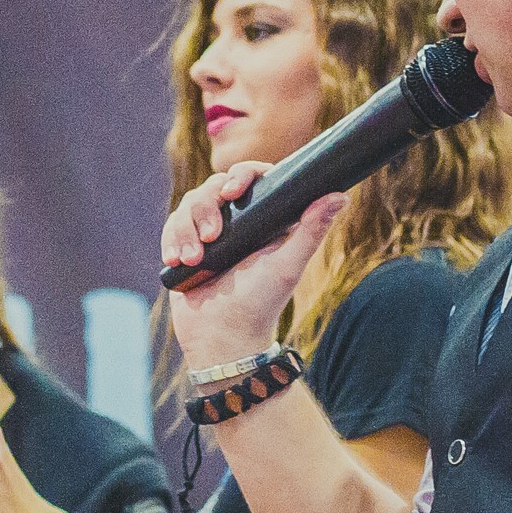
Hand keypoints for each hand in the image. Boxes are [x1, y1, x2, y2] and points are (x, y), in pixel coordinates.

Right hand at [160, 166, 344, 366]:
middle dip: (205, 210)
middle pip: (212, 187)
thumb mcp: (287, 267)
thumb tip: (341, 195)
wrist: (222, 338)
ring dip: (185, 230)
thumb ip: (311, 232)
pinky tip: (176, 262)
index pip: (252, 178)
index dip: (240, 174)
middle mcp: (236, 221)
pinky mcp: (185, 247)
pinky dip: (170, 242)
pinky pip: (171, 227)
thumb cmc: (260, 305)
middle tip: (211, 238)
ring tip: (193, 260)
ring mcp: (208, 233)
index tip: (233, 191)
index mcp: (264, 219)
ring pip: (188, 205)